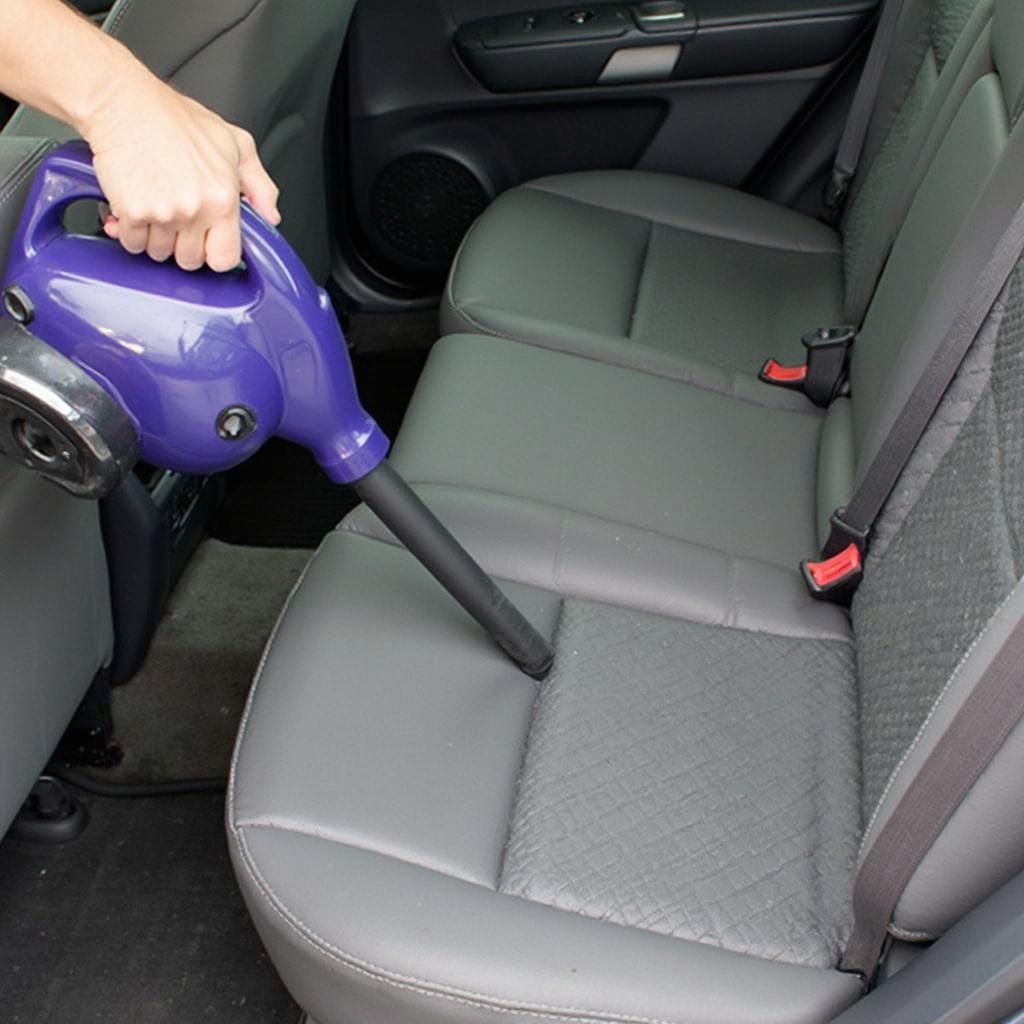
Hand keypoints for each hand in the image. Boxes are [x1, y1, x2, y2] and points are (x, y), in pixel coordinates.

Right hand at [83, 74, 279, 271]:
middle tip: (175, 216)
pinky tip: (133, 205)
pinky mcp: (132, 211)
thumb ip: (259, 184)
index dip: (214, 253)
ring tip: (155, 204)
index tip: (206, 241)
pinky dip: (127, 229)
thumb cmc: (174, 119)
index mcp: (223, 199)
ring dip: (153, 237)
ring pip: (158, 253)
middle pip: (189, 260)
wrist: (122, 101)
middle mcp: (196, 209)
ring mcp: (163, 213)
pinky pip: (131, 242)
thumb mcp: (233, 143)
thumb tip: (270, 215)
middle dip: (180, 245)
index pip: (225, 259)